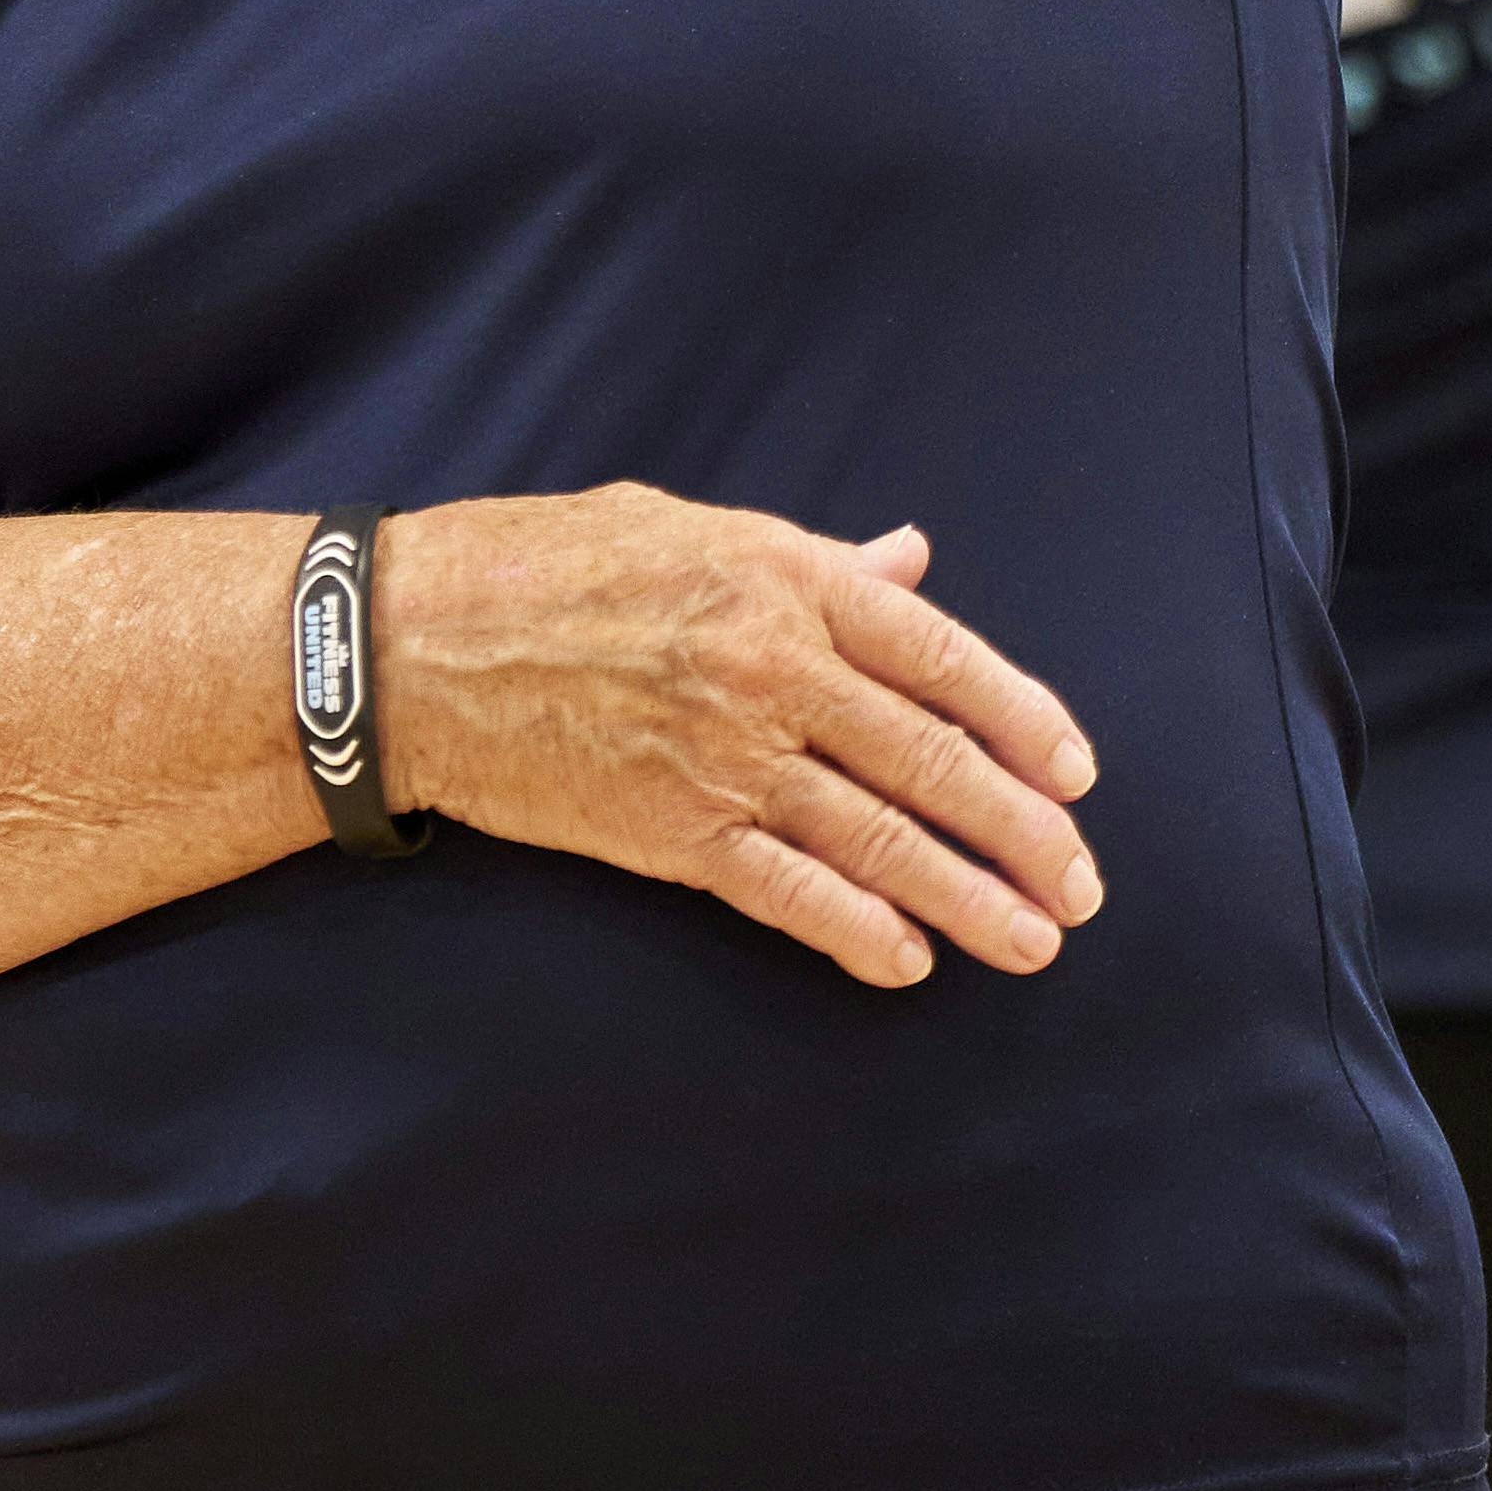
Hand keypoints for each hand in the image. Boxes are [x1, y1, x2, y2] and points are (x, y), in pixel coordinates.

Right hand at [374, 493, 1101, 997]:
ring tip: (1032, 941)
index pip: (942, 658)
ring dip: (969, 899)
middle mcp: (772, 671)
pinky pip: (789, 892)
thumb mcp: (686, 529)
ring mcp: (724, 760)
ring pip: (879, 840)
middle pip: (933, 762)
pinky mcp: (670, 833)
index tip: (1077, 772)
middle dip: (1021, 831)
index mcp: (784, 581)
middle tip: (1080, 885)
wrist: (411, 647)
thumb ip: (810, 562)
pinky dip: (856, 932)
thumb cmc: (540, 566)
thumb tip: (909, 566)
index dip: (1023, 719)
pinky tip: (908, 961)